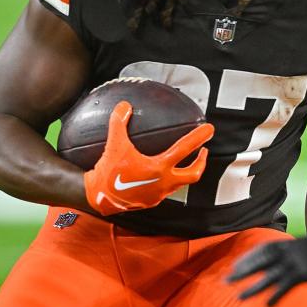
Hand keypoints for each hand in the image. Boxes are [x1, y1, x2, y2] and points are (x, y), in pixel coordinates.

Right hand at [83, 100, 213, 215]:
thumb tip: (124, 105)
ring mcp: (159, 194)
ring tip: (186, 162)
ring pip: (181, 183)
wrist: (97, 198)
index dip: (198, 137)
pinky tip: (162, 173)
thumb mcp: (114, 144)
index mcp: (159, 168)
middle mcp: (164, 183)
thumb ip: (118, 123)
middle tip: (204, 150)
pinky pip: (166, 189)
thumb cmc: (107, 172)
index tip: (209, 129)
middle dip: (202, 161)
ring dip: (187, 171)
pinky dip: (170, 180)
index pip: (185, 149)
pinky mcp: (151, 201)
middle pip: (194, 174)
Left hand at [228, 230, 306, 305]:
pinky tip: (268, 305)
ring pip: (269, 276)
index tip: (236, 265)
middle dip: (243, 271)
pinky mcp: (306, 274)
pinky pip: (287, 286)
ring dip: (253, 287)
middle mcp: (290, 252)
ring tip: (239, 297)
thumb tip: (295, 248)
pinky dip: (277, 296)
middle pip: (260, 261)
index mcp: (291, 243)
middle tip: (227, 279)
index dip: (249, 257)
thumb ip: (301, 246)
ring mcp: (297, 263)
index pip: (264, 249)